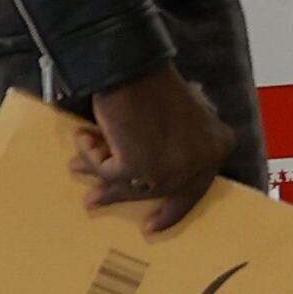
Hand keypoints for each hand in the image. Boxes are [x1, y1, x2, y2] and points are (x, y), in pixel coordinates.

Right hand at [74, 66, 231, 231]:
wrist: (133, 68)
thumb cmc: (156, 83)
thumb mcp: (188, 112)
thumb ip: (185, 139)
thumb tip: (162, 170)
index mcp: (217, 147)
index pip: (196, 189)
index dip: (174, 209)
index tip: (153, 225)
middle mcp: (201, 162)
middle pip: (164, 194)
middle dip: (131, 202)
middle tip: (115, 215)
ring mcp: (172, 169)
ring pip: (129, 185)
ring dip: (99, 177)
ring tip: (75, 168)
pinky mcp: (140, 168)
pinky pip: (105, 173)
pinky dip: (91, 155)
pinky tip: (82, 136)